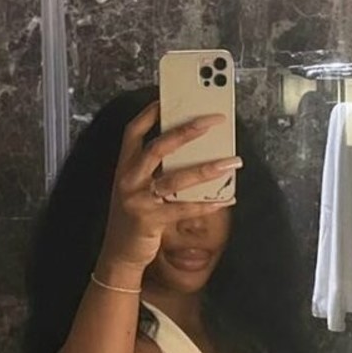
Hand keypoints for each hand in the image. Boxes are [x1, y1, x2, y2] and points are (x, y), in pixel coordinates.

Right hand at [98, 99, 241, 274]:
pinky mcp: (150, 221)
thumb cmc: (133, 217)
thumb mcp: (136, 188)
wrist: (119, 253)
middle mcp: (128, 180)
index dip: (150, 114)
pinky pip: (184, 209)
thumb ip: (154, 170)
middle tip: (213, 121)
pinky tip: (226, 199)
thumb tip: (191, 151)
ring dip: (208, 168)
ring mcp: (138, 200)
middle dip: (187, 132)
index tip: (168, 99)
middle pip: (158, 148)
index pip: (133, 132)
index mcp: (123, 167)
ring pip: (176, 179)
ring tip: (233, 162)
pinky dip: (207, 204)